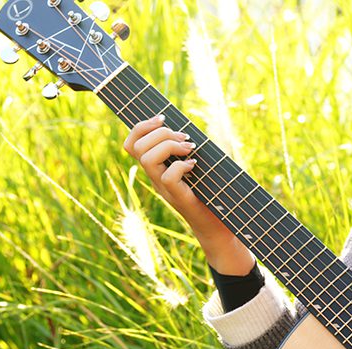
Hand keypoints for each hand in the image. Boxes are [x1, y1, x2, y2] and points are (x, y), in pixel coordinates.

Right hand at [123, 115, 254, 274]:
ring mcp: (165, 189)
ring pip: (148, 159)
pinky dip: (181, 166)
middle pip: (138, 147)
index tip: (163, 118)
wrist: (220, 227)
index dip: (141, 127)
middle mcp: (155, 178)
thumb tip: (189, 132)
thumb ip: (188, 151)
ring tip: (189, 149)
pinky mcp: (179, 198)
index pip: (131, 145)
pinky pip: (168, 176)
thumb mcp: (197, 168)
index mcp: (156, 169)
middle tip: (184, 139)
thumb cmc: (211, 195)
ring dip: (169, 146)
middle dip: (161, 133)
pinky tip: (194, 166)